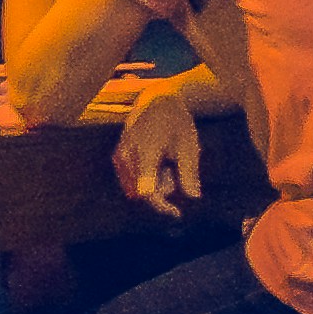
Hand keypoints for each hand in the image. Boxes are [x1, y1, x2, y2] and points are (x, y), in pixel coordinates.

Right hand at [112, 76, 204, 215]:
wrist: (156, 100)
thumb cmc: (176, 122)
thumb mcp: (189, 145)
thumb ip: (189, 171)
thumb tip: (194, 196)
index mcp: (147, 149)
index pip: (147, 188)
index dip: (162, 205)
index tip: (176, 213)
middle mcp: (128, 153)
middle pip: (142, 191)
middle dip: (162, 190)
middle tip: (175, 173)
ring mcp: (120, 155)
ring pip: (136, 186)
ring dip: (153, 184)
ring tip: (166, 164)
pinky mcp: (118, 157)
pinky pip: (131, 179)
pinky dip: (145, 178)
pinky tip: (155, 163)